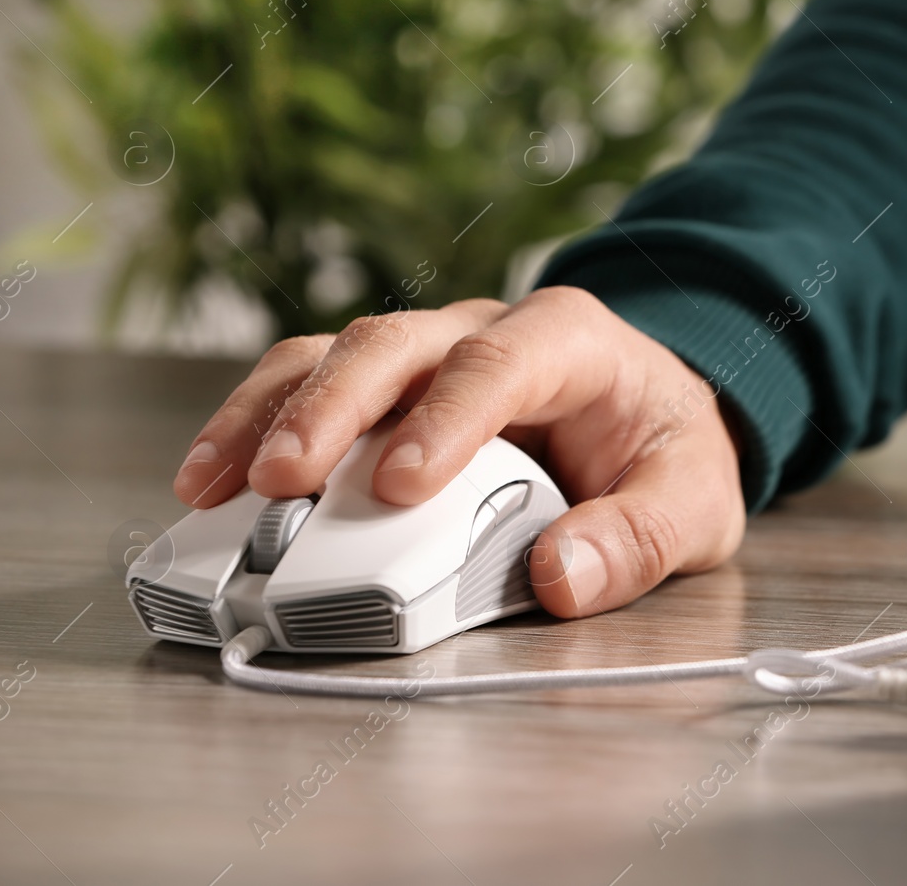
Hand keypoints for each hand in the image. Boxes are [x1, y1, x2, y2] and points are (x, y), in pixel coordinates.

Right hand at [172, 287, 745, 616]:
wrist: (654, 416)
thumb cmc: (665, 448)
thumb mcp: (694, 500)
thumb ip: (640, 537)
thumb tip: (561, 577)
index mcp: (569, 341)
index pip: (499, 363)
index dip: (446, 419)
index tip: (400, 486)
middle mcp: (485, 330)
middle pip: (394, 343)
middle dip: (331, 408)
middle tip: (280, 481)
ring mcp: (430, 353)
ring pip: (334, 353)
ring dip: (270, 413)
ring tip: (212, 482)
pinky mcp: (391, 390)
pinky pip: (312, 386)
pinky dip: (258, 424)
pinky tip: (213, 477)